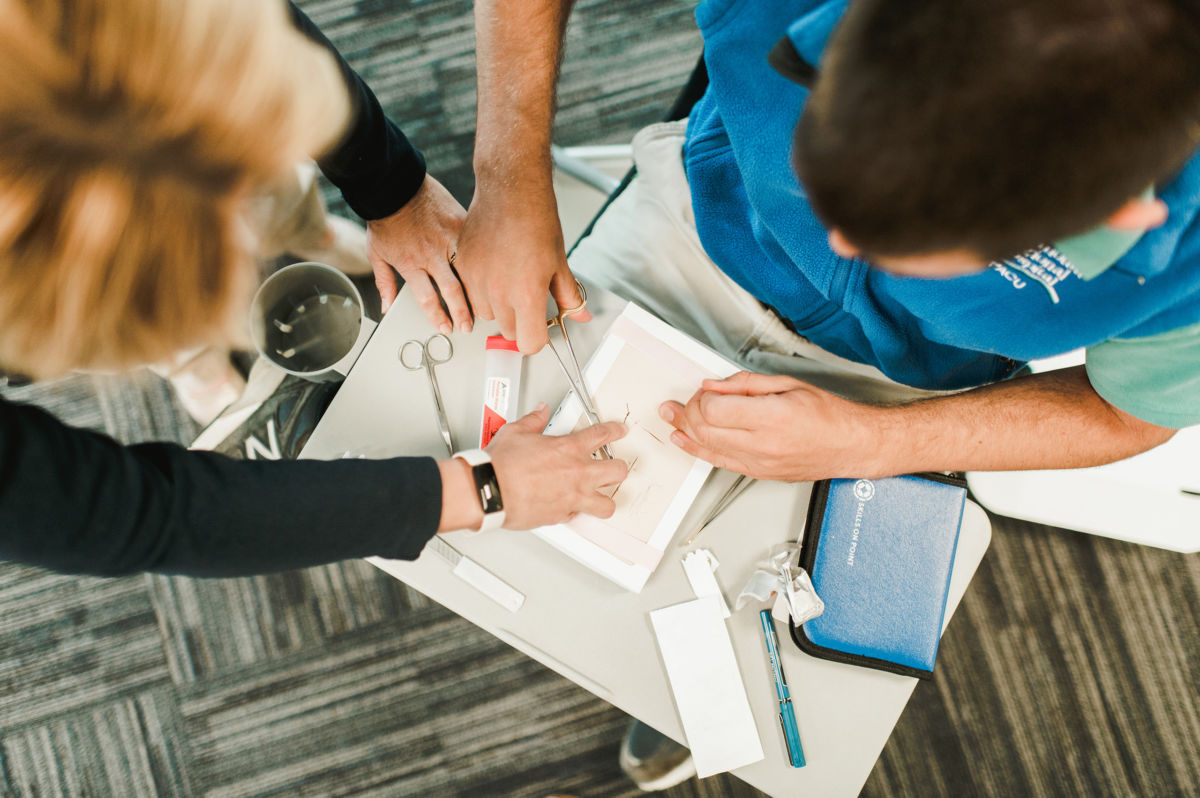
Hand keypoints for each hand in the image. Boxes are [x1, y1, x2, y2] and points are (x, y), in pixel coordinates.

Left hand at [366, 175, 470, 330]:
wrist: (393, 184)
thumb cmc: (384, 218)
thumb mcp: (376, 253)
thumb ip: (384, 283)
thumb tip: (386, 306)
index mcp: (411, 264)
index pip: (428, 299)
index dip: (439, 317)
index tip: (446, 327)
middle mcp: (431, 254)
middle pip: (453, 291)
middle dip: (462, 312)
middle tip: (468, 325)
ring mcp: (448, 238)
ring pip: (469, 270)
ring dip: (477, 289)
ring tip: (484, 303)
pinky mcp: (460, 223)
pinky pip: (474, 246)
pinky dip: (482, 259)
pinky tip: (490, 270)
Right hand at [453, 184, 590, 353]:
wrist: (509, 190)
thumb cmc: (536, 219)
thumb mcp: (560, 261)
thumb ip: (569, 295)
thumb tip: (581, 314)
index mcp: (527, 293)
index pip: (530, 343)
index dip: (538, 338)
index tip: (541, 328)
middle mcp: (499, 292)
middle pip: (509, 332)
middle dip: (521, 323)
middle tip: (529, 299)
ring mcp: (477, 281)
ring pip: (488, 316)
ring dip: (500, 308)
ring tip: (511, 281)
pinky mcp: (463, 268)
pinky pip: (471, 295)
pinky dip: (483, 291)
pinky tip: (496, 270)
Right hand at [482, 404, 627, 528]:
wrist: (491, 490)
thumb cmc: (501, 464)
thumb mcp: (516, 432)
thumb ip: (533, 421)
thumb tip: (539, 412)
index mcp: (569, 448)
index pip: (602, 435)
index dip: (615, 431)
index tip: (620, 431)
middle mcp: (578, 473)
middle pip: (618, 471)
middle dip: (618, 469)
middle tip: (614, 468)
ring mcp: (573, 497)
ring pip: (607, 505)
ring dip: (605, 501)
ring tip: (601, 499)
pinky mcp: (562, 516)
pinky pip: (577, 516)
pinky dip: (574, 512)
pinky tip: (568, 509)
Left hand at [657, 371, 880, 481]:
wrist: (852, 446)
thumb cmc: (830, 416)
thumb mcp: (789, 384)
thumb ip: (746, 384)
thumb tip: (714, 385)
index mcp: (771, 417)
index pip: (714, 410)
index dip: (701, 398)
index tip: (704, 390)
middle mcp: (762, 444)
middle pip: (705, 429)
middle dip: (688, 412)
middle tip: (683, 401)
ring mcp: (759, 463)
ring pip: (707, 448)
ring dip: (684, 431)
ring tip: (671, 417)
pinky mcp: (758, 474)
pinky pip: (719, 463)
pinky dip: (697, 451)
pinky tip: (684, 441)